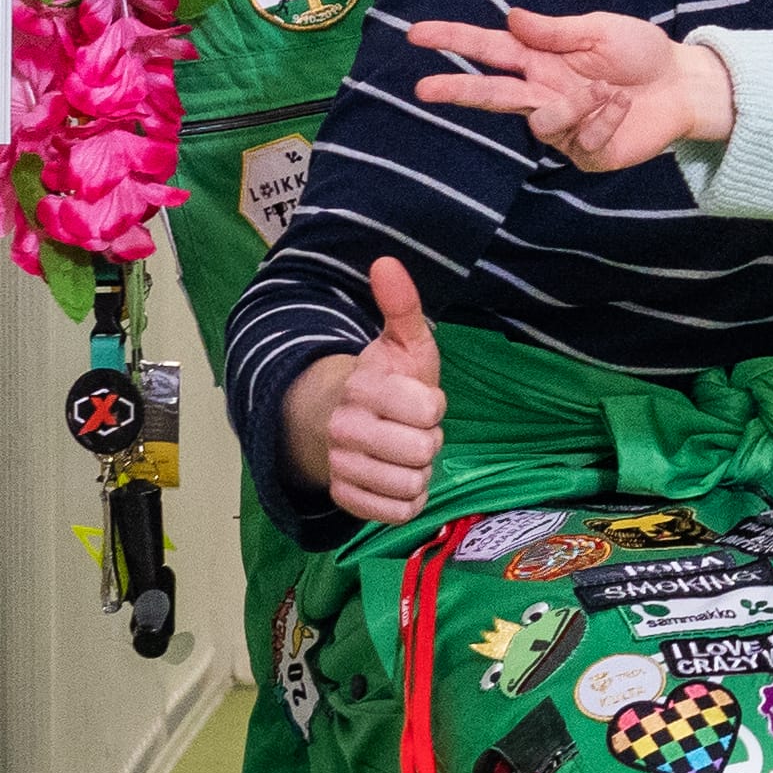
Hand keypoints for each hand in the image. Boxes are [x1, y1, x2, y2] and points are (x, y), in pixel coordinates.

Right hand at [286, 259, 448, 526]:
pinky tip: (398, 478)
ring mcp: (341, 466)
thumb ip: (401, 305)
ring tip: (405, 453)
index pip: (427, 408)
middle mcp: (344, 429)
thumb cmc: (386, 379)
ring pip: (412, 483)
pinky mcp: (345, 498)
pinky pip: (398, 512)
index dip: (434, 405)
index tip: (421, 399)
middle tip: (415, 429)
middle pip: (423, 450)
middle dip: (430, 440)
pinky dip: (408, 499)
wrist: (338, 419)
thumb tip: (386, 261)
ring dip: (420, 471)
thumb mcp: (401, 341)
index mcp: (362, 387)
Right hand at [410, 3, 735, 173]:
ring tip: (612, 90)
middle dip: (457, 91)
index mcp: (541, 61)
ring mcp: (563, 127)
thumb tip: (510, 18)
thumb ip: (556, 31)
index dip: (454, 41)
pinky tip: (623, 107)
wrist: (682, 84)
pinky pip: (581, 139)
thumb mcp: (600, 30)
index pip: (489, 50)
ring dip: (578, 104)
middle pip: (492, 94)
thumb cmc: (641, 53)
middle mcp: (544, 94)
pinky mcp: (585, 153)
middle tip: (423, 89)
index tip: (417, 35)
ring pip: (542, 122)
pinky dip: (605, 118)